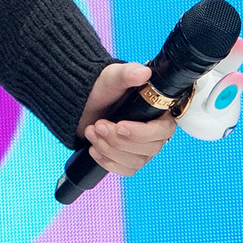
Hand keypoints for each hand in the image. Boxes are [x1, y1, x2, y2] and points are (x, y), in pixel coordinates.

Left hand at [76, 62, 179, 177]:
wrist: (79, 103)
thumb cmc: (99, 88)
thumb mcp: (111, 77)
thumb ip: (127, 73)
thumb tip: (143, 72)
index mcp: (157, 113)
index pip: (162, 131)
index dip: (142, 133)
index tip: (120, 125)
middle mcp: (153, 132)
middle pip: (148, 149)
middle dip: (119, 140)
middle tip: (98, 125)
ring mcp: (141, 147)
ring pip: (136, 161)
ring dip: (109, 149)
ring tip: (91, 131)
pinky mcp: (127, 157)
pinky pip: (126, 170)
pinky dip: (108, 162)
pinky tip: (94, 149)